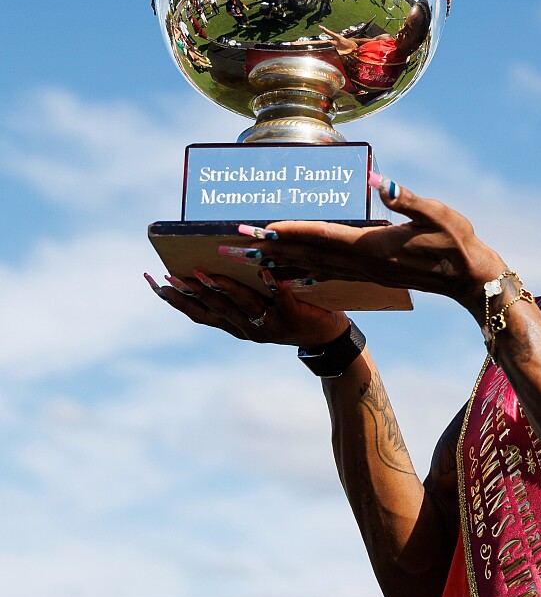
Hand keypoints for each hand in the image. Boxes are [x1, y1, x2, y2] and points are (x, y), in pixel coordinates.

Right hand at [145, 269, 349, 347]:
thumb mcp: (260, 307)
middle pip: (214, 310)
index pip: (199, 314)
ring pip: (241, 306)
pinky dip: (271, 286)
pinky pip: (281, 301)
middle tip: (172, 275)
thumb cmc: (292, 313)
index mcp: (236, 326)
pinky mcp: (294, 319)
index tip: (155, 283)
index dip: (176, 300)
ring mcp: (270, 326)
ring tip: (204, 272)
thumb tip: (216, 258)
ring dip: (221, 289)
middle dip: (191, 292)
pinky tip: (264, 270)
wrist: (329, 339)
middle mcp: (248, 329)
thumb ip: (241, 290)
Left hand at [244, 182, 506, 314]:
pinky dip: (307, 275)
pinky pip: (331, 276)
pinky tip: (292, 278)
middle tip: (235, 247)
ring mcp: (367, 272)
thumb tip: (376, 179)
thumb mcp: (436, 213)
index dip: (289, 229)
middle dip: (270, 249)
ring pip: (314, 268)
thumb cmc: (457, 241)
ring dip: (281, 264)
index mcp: (373, 245)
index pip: (322, 235)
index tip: (260, 227)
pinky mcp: (373, 275)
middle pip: (308, 254)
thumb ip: (405, 198)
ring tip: (252, 262)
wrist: (471, 277)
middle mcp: (363, 262)